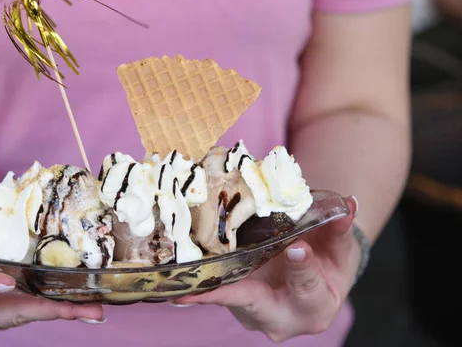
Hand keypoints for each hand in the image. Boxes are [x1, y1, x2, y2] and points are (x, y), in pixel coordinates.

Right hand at [0, 207, 104, 340]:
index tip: (4, 281)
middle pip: (9, 314)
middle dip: (42, 311)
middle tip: (72, 308)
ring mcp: (0, 310)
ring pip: (33, 311)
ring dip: (64, 310)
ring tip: (94, 308)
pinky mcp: (20, 300)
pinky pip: (43, 302)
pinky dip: (67, 301)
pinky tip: (93, 299)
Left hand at [175, 196, 360, 341]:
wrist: (316, 275)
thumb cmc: (329, 263)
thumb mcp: (340, 248)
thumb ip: (341, 229)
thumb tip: (349, 205)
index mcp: (314, 308)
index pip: (308, 289)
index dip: (304, 269)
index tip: (298, 247)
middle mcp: (279, 318)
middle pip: (253, 305)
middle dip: (225, 296)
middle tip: (193, 292)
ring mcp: (252, 312)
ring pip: (228, 297)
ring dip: (202, 288)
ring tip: (176, 278)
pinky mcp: (235, 300)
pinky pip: (216, 288)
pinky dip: (198, 279)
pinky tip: (174, 274)